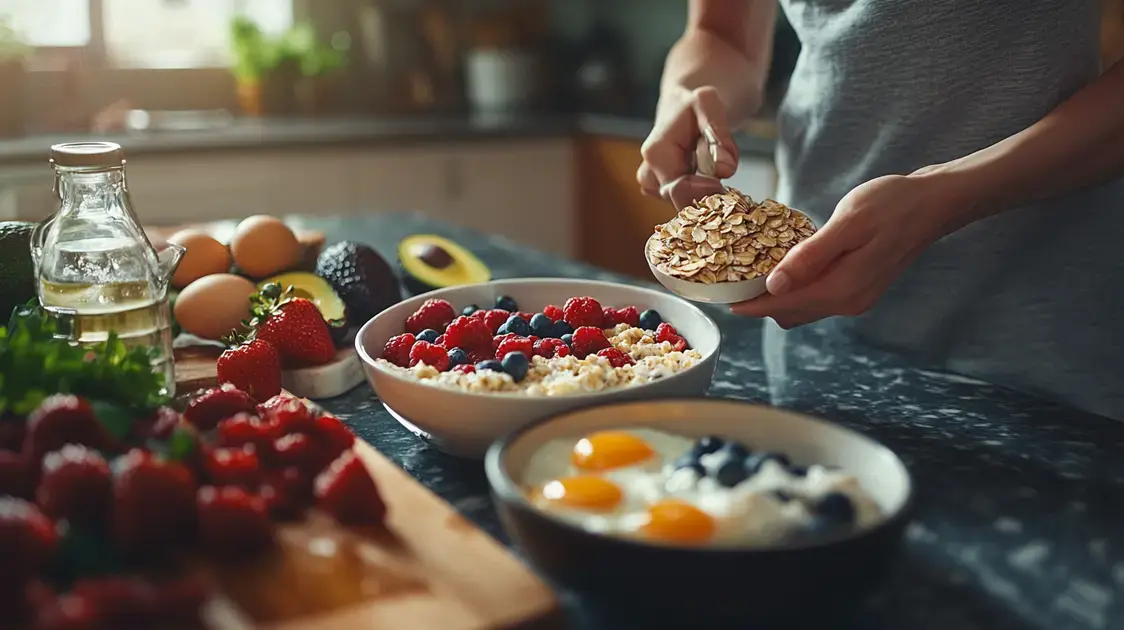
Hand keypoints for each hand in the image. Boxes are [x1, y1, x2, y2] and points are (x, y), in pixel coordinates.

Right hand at [637, 86, 739, 208]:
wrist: (681, 107)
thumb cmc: (693, 103)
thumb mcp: (710, 104)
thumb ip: (719, 135)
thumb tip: (723, 169)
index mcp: (656, 154)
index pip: (681, 190)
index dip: (708, 189)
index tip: (725, 177)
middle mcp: (649, 175)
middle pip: (684, 201)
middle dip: (708, 189)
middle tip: (723, 166)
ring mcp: (653, 187)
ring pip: (686, 204)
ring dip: (706, 189)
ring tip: (711, 162)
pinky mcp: (661, 194)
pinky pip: (686, 203)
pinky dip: (701, 192)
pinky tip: (704, 172)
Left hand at [730, 173, 955, 327]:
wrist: (933, 204)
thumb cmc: (892, 204)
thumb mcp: (848, 223)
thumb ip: (810, 256)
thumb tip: (774, 286)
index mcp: (842, 289)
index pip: (783, 306)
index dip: (750, 304)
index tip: (721, 298)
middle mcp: (848, 302)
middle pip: (790, 313)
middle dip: (759, 302)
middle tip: (729, 281)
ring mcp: (855, 299)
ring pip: (803, 308)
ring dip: (777, 297)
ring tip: (750, 274)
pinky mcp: (859, 289)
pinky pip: (817, 298)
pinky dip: (796, 289)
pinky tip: (784, 269)